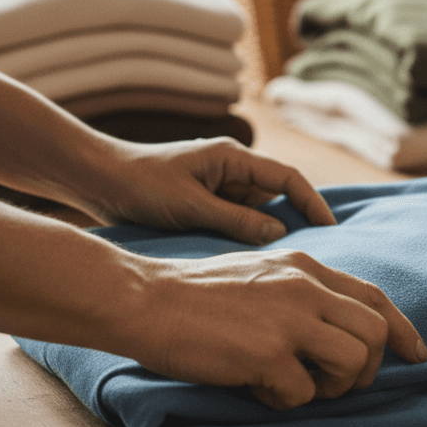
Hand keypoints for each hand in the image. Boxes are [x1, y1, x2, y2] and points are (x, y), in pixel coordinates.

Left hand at [78, 136, 336, 243]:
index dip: (312, 202)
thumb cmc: (140, 186)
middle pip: (277, 197)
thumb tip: (279, 233)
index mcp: (233, 158)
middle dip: (296, 223)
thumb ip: (235, 220)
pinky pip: (238, 223)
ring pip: (258, 213)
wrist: (97, 182)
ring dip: (269, 235)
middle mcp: (232, 171)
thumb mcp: (190, 206)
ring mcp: (219, 188)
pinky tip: (250, 265)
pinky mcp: (207, 206)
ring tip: (283, 267)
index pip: (287, 178)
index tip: (330, 228)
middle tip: (315, 256)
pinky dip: (246, 240)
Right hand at [134, 246, 426, 409]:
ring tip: (297, 386)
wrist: (148, 299)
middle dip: (368, 368)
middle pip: (375, 332)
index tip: (416, 354)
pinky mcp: (266, 353)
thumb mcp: (263, 275)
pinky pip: (302, 393)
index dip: (402, 328)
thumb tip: (337, 333)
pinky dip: (285, 401)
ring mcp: (289, 320)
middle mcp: (306, 288)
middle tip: (339, 384)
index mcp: (306, 267)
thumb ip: (302, 293)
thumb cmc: (199, 294)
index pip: (375, 296)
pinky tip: (256, 388)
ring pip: (354, 361)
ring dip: (334, 387)